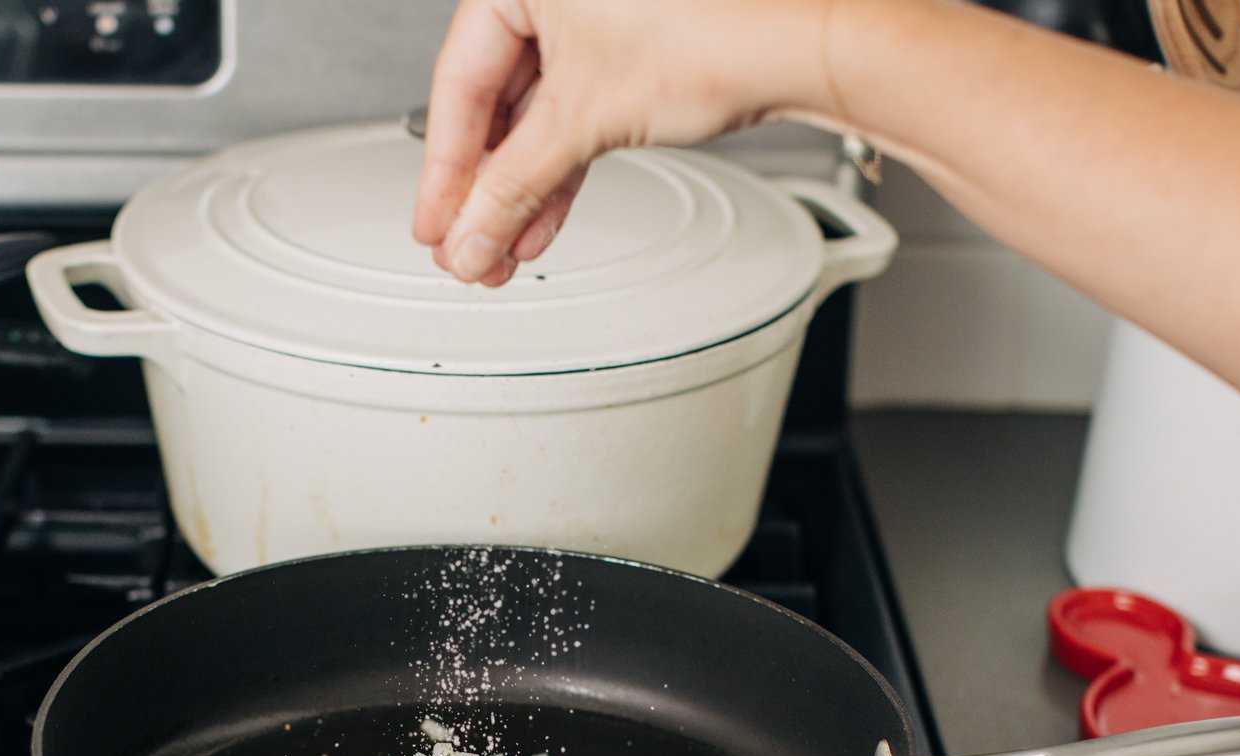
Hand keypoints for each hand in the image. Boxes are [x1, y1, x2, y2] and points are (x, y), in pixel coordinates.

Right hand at [412, 0, 829, 285]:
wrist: (803, 41)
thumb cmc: (714, 32)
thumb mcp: (585, 119)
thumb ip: (513, 187)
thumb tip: (470, 236)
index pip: (458, 82)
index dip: (445, 170)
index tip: (437, 225)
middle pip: (495, 104)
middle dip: (485, 190)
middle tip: (468, 247)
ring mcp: (595, 15)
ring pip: (536, 116)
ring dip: (520, 191)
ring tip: (505, 249)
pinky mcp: (630, 48)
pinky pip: (574, 114)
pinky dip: (559, 170)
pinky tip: (541, 219)